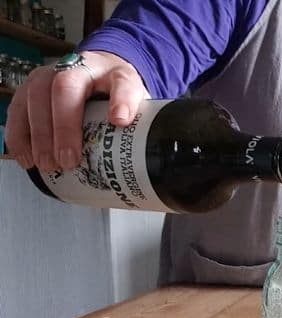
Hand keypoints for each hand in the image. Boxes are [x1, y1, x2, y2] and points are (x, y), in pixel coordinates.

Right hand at [5, 51, 148, 172]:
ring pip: (36, 96)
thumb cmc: (116, 92)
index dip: (121, 101)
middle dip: (65, 127)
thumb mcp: (136, 103)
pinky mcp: (30, 88)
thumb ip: (140, 119)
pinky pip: (18, 108)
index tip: (121, 121)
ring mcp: (50, 75)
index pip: (121, 82)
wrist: (99, 74)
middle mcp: (79, 68)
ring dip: (39, 134)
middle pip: (66, 88)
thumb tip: (141, 142)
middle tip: (69, 160)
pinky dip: (19, 135)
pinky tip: (26, 157)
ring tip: (47, 164)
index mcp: (114, 73)